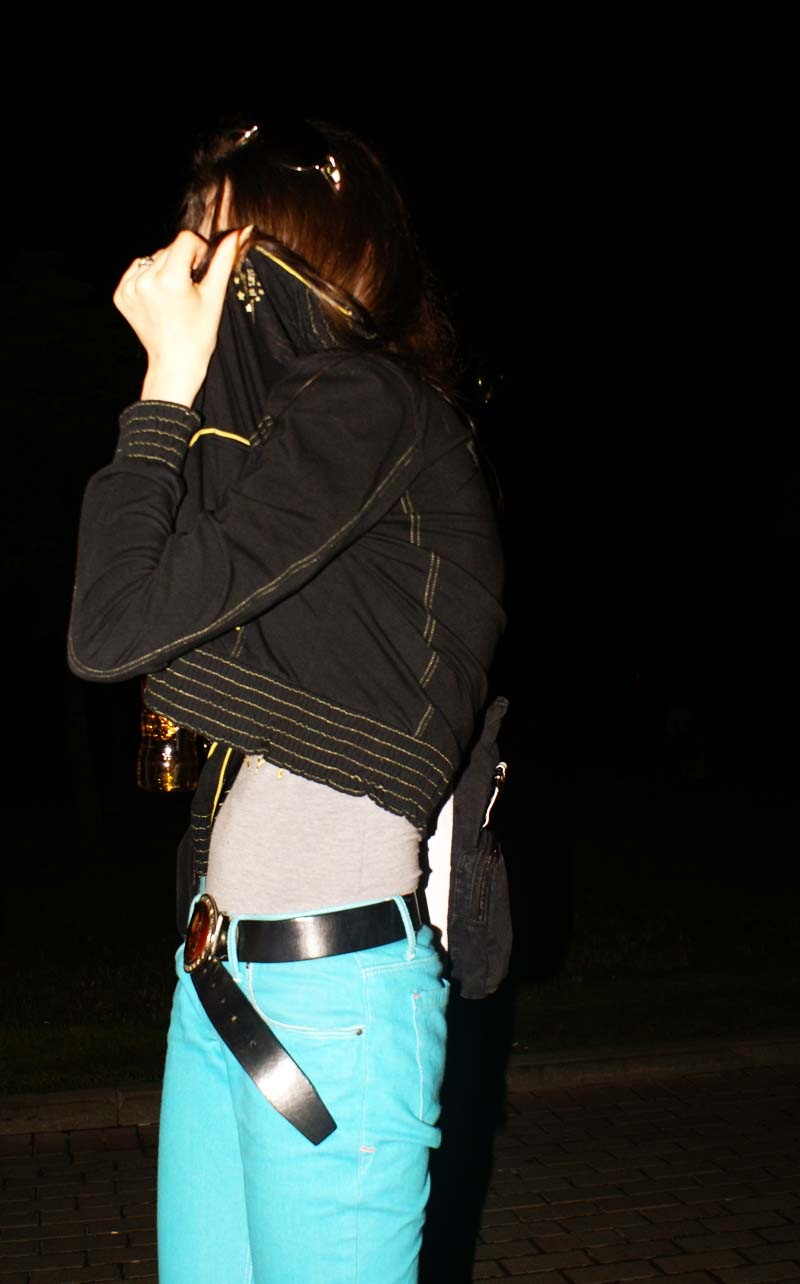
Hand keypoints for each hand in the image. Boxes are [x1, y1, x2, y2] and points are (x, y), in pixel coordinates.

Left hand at [113, 227, 250, 407]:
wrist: (174, 363)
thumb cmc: (199, 334)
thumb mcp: (214, 296)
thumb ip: (225, 260)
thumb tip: (240, 231)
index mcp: (170, 281)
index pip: (185, 239)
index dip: (199, 251)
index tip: (201, 272)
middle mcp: (145, 281)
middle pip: (169, 248)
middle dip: (182, 262)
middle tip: (189, 289)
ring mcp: (129, 288)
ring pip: (154, 258)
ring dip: (166, 269)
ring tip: (173, 295)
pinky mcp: (120, 294)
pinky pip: (138, 269)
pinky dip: (150, 277)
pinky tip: (159, 298)